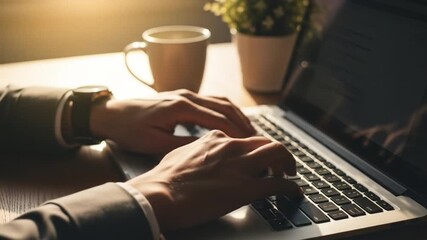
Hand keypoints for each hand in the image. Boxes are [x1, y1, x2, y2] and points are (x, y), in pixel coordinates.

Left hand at [90, 89, 254, 154]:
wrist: (110, 113)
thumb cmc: (129, 129)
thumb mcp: (156, 143)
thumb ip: (184, 145)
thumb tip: (209, 148)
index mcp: (181, 107)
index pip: (218, 118)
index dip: (236, 132)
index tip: (250, 144)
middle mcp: (186, 95)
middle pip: (223, 106)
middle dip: (242, 121)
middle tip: (257, 137)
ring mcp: (183, 93)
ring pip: (219, 100)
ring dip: (236, 114)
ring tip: (249, 130)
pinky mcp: (180, 96)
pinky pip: (209, 100)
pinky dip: (224, 110)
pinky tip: (229, 120)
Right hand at [127, 130, 300, 230]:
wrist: (159, 194)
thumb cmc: (164, 178)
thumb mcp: (180, 154)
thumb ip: (196, 151)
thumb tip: (198, 154)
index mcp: (216, 140)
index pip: (244, 138)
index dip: (255, 149)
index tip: (258, 158)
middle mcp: (231, 147)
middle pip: (266, 142)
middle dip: (277, 153)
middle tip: (281, 165)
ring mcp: (240, 166)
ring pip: (277, 153)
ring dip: (287, 164)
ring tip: (289, 174)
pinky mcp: (246, 188)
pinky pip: (278, 184)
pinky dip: (291, 188)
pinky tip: (294, 193)